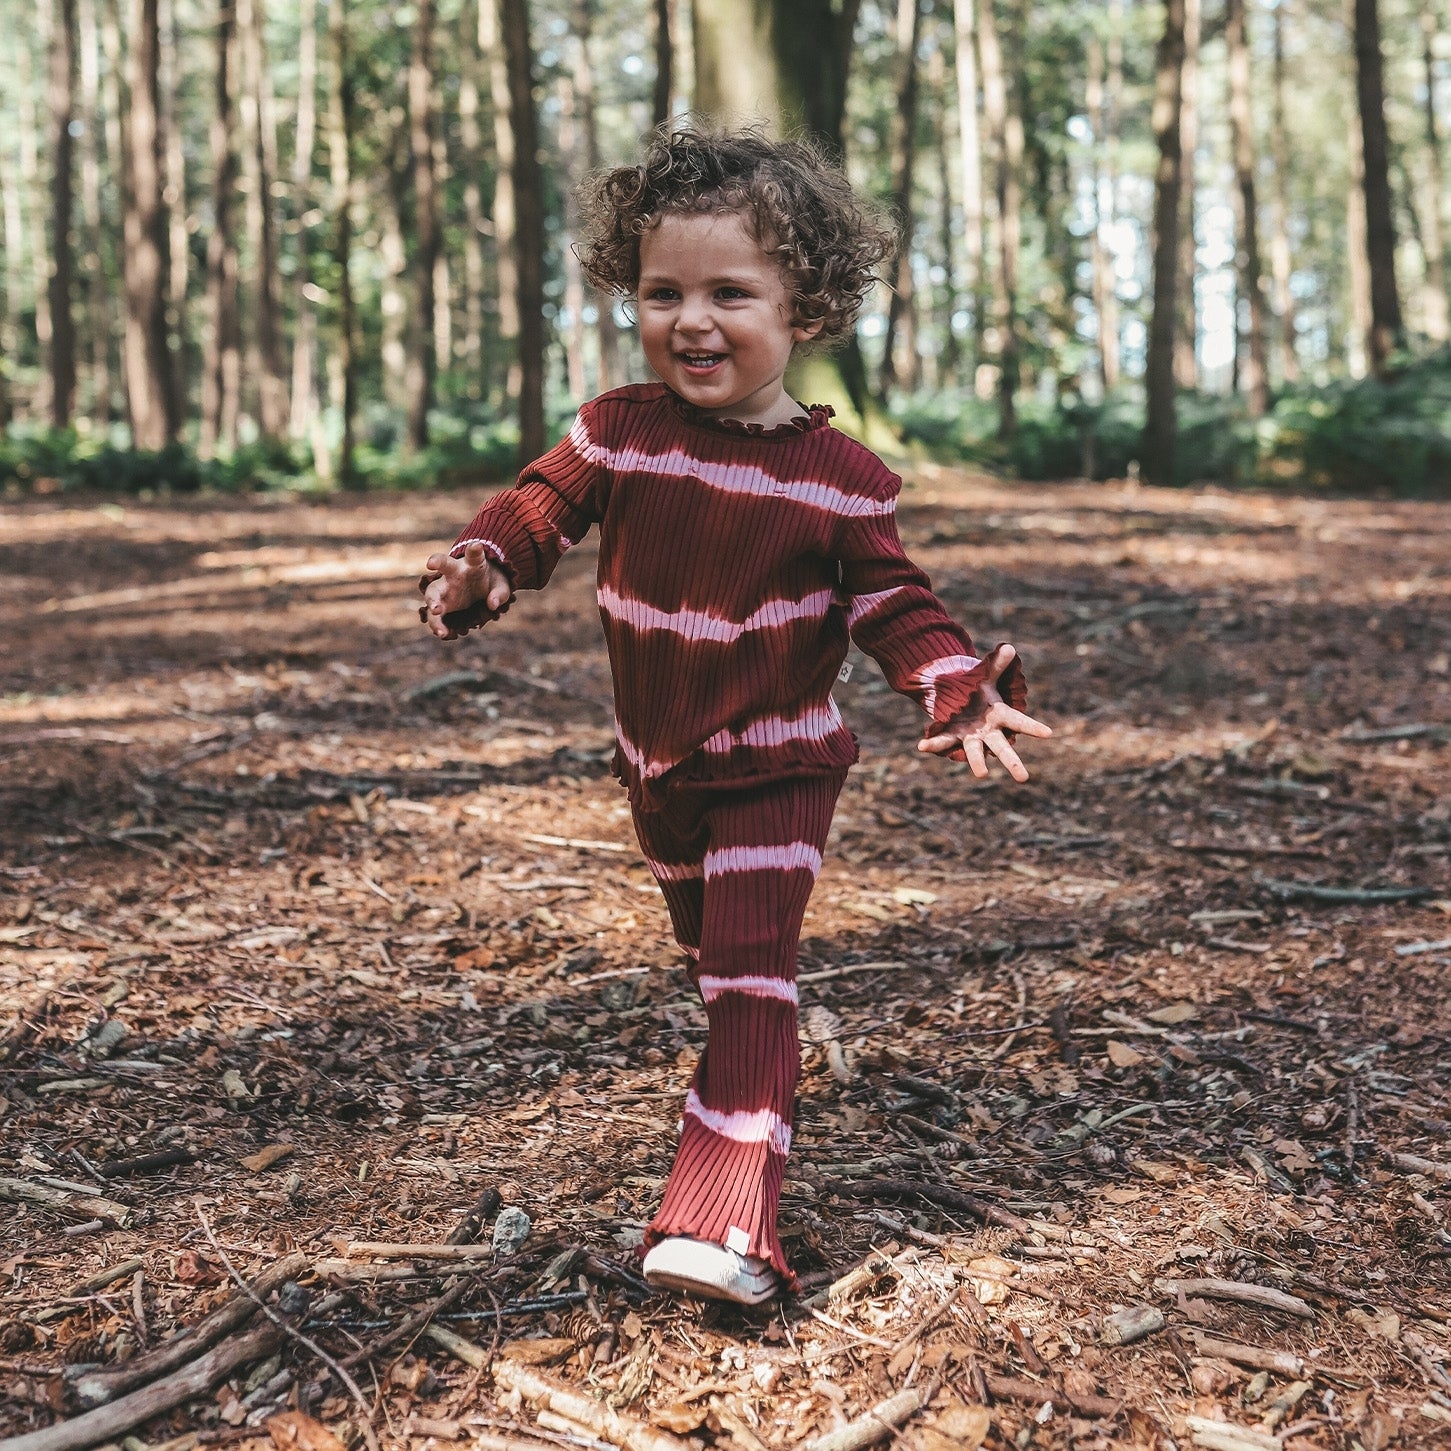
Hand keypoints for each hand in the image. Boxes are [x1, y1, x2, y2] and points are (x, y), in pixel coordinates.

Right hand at [419, 540, 511, 639]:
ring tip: (437, 614)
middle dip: (437, 562)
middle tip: (431, 563)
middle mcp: (454, 573)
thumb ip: (500, 593)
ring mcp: (445, 589)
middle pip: (444, 565)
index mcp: (472, 565)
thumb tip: (493, 604)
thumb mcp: (501, 586)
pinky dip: (438, 624)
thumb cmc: (489, 581)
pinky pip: (435, 615)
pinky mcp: (442, 605)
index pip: (474, 554)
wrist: (478, 587)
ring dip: (432, 603)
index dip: (475, 550)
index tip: (476, 546)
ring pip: (433, 592)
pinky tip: (443, 634)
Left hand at [917, 643, 1051, 781]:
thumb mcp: (986, 676)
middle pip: (1002, 748)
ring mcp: (970, 737)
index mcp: (1000, 715)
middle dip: (1012, 763)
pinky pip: (943, 742)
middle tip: (1024, 778)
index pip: (1019, 722)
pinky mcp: (952, 737)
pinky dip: (933, 744)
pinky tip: (922, 745)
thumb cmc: (978, 691)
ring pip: (976, 752)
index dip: (1033, 727)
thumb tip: (1009, 647)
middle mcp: (988, 731)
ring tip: (982, 774)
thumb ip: (996, 665)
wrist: (959, 701)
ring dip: (977, 762)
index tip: (1049, 733)